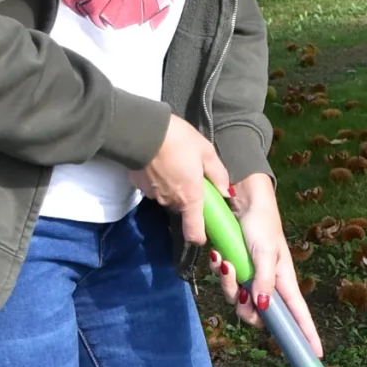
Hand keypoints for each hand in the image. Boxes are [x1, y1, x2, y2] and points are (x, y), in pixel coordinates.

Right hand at [130, 115, 229, 247]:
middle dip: (189, 199)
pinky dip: (159, 181)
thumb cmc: (179, 140)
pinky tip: (161, 164)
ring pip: (169, 198)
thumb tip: (226, 192)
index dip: (201, 236)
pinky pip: (155, 189)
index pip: (194, 234)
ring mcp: (154, 195)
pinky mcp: (140, 186)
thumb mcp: (206, 152)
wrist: (143, 130)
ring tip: (175, 165)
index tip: (205, 228)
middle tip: (193, 177)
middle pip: (183, 210)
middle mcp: (171, 202)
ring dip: (174, 188)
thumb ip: (218, 174)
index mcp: (190, 198)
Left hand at [209, 172, 322, 357]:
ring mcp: (250, 277)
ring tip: (227, 262)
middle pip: (259, 314)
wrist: (241, 200)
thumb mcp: (265, 252)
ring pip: (238, 299)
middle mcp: (268, 283)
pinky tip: (220, 256)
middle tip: (241, 291)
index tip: (315, 355)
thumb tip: (263, 306)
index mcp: (284, 280)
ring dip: (229, 285)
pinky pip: (226, 283)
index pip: (299, 313)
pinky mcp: (235, 268)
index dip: (307, 334)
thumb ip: (264, 279)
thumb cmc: (262, 223)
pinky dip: (221, 272)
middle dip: (246, 308)